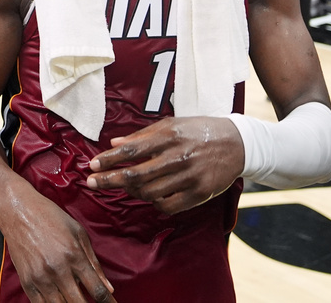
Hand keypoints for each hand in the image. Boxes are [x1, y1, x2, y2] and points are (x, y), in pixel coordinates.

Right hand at [0, 185, 115, 302]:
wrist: (17, 210)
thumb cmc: (49, 217)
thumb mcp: (78, 233)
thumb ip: (94, 263)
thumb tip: (109, 288)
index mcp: (74, 256)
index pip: (98, 291)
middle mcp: (58, 269)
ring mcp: (40, 277)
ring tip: (74, 300)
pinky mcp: (26, 281)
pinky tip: (58, 301)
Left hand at [87, 116, 243, 214]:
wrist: (238, 143)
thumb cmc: (198, 131)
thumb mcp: (170, 125)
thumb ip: (142, 136)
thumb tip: (114, 144)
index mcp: (169, 137)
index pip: (132, 150)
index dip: (109, 160)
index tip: (92, 166)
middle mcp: (177, 158)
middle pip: (136, 175)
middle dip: (110, 180)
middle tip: (92, 182)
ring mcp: (189, 178)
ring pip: (149, 192)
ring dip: (131, 191)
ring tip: (122, 186)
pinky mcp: (199, 193)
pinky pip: (168, 205)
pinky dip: (154, 202)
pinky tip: (149, 195)